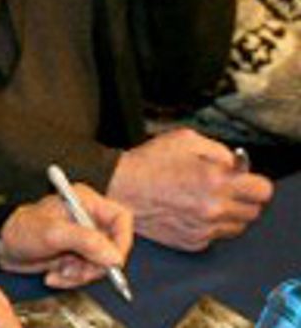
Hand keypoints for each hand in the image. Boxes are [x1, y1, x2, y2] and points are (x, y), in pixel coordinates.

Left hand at [0, 185, 131, 288]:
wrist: (1, 245)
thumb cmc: (21, 230)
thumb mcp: (52, 233)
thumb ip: (85, 241)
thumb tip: (114, 256)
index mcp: (86, 202)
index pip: (121, 218)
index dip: (122, 241)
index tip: (112, 262)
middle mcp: (88, 219)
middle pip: (113, 247)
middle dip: (96, 266)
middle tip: (75, 272)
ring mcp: (83, 238)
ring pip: (101, 264)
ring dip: (82, 275)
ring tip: (60, 272)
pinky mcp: (76, 255)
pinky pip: (87, 272)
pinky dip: (73, 278)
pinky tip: (54, 275)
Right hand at [108, 127, 272, 249]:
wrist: (120, 187)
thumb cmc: (147, 163)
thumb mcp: (185, 140)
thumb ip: (218, 150)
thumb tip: (235, 164)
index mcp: (214, 180)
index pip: (262, 191)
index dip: (254, 182)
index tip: (247, 180)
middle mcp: (213, 207)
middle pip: (254, 210)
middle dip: (243, 198)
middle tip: (226, 189)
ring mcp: (204, 228)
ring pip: (238, 226)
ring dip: (229, 214)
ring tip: (206, 200)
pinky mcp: (193, 242)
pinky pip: (216, 236)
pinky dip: (210, 225)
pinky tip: (192, 211)